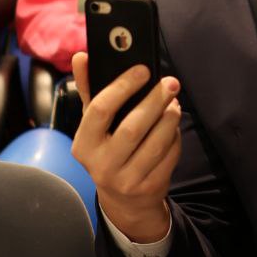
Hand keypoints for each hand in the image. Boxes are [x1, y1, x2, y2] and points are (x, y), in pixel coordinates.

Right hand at [71, 50, 180, 240]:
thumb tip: (82, 56)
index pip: (100, 110)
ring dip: (169, 118)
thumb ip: (89, 90)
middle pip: (133, 127)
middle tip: (170, 83)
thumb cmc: (108, 149)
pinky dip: (175, 137)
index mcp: (84, 145)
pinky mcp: (149, 187)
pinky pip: (169, 156)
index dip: (122, 86)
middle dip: (154, 101)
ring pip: (156, 143)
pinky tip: (173, 126)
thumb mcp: (94, 125)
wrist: (123, 200)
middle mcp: (102, 165)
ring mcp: (126, 180)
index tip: (143, 70)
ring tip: (174, 103)